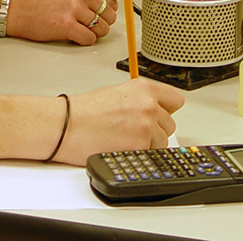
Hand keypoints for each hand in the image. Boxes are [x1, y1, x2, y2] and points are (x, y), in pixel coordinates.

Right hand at [8, 0, 119, 44]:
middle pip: (110, 16)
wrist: (20, 9)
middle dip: (100, 22)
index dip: (104, 10)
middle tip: (83, 20)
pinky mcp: (67, 25)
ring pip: (102, 29)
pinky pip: (89, 39)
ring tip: (77, 26)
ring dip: (92, 32)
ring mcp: (74, 8)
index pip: (113, 0)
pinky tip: (72, 33)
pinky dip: (83, 40)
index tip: (95, 11)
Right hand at [55, 79, 184, 164]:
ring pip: (162, 141)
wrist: (67, 125)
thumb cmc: (84, 110)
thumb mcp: (116, 93)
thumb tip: (155, 112)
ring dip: (147, 143)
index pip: (176, 100)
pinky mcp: (141, 145)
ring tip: (123, 138)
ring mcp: (147, 125)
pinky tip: (122, 146)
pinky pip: (152, 154)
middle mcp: (149, 104)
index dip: (166, 109)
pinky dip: (140, 153)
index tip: (159, 114)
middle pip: (170, 123)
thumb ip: (140, 100)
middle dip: (155, 129)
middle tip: (132, 129)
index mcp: (143, 87)